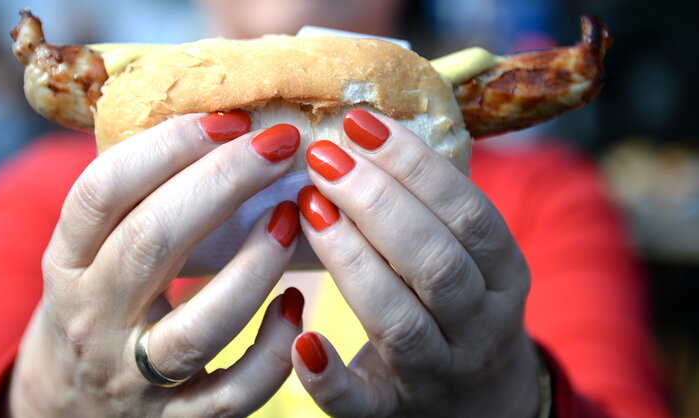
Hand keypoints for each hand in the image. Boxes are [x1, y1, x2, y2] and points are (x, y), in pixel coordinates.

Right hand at [8, 113, 305, 416]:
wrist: (66, 407)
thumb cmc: (96, 306)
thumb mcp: (87, 253)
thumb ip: (131, 200)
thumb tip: (216, 123)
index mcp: (65, 264)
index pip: (102, 192)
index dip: (166, 147)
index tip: (228, 119)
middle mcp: (93, 319)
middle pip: (151, 242)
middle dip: (222, 183)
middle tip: (277, 144)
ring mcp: (134, 377)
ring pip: (198, 327)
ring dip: (255, 268)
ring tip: (291, 218)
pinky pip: (235, 393)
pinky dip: (274, 351)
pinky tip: (296, 307)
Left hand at [294, 110, 539, 416]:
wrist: (479, 403)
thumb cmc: (457, 307)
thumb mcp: (470, 257)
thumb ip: (432, 207)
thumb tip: (364, 128)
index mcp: (504, 278)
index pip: (470, 215)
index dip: (416, 166)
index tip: (361, 124)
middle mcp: (478, 328)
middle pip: (436, 264)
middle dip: (378, 203)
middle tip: (324, 159)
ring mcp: (436, 375)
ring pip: (399, 323)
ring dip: (351, 261)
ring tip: (308, 209)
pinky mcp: (389, 412)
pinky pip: (358, 403)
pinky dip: (327, 376)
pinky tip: (301, 340)